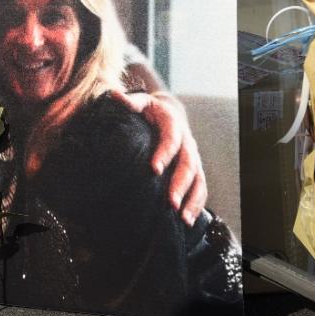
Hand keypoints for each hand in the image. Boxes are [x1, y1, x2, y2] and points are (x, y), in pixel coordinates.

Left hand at [109, 89, 206, 226]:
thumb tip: (113, 95)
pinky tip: (188, 220)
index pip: (171, 139)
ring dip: (191, 199)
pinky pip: (201, 187)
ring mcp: (193, 157)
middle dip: (180, 184)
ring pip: (198, 179)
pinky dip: (197, 204)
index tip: (154, 169)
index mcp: (174, 124)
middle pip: (188, 164)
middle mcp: (188, 142)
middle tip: (170, 202)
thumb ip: (129, 101)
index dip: (164, 153)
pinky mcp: (195, 169)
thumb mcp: (141, 102)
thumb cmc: (149, 110)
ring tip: (182, 218)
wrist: (170, 113)